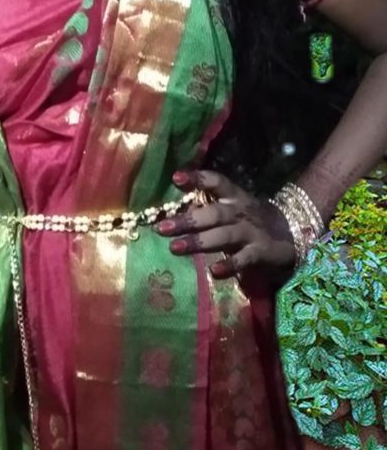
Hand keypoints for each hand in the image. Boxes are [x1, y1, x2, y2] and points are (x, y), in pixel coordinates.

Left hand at [156, 170, 295, 279]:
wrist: (289, 232)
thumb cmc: (247, 218)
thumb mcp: (232, 205)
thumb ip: (206, 204)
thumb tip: (172, 207)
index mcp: (233, 195)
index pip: (215, 182)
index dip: (197, 178)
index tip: (176, 178)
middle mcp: (240, 211)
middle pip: (213, 214)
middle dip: (187, 220)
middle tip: (161, 228)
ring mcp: (250, 232)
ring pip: (223, 236)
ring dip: (198, 242)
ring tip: (174, 248)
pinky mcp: (260, 252)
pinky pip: (243, 260)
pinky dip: (230, 265)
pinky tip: (214, 271)